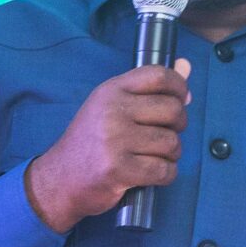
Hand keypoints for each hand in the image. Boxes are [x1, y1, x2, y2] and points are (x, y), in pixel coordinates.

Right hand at [23, 60, 191, 234]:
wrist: (59, 180)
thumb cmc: (89, 144)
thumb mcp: (111, 107)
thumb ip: (148, 88)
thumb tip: (186, 66)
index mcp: (111, 91)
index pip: (159, 76)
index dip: (179, 87)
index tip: (181, 99)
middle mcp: (112, 111)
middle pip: (173, 110)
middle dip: (178, 126)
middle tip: (164, 135)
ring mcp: (115, 141)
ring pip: (171, 143)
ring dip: (170, 155)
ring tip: (153, 157)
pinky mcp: (119, 170)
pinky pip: (164, 170)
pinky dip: (165, 175)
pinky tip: (152, 174)